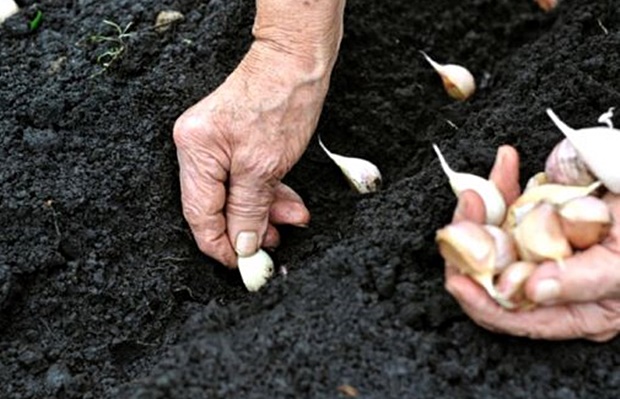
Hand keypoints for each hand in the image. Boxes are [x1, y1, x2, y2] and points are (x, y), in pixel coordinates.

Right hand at [173, 42, 332, 266]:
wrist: (297, 61)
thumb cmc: (282, 101)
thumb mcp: (265, 166)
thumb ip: (249, 210)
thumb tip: (242, 245)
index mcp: (195, 151)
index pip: (199, 215)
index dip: (221, 246)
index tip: (244, 265)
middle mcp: (197, 148)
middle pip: (216, 206)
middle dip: (248, 228)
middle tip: (275, 244)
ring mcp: (214, 144)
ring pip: (234, 194)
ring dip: (264, 211)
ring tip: (291, 220)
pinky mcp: (233, 142)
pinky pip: (244, 178)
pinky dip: (266, 193)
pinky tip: (288, 202)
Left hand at [444, 145, 619, 340]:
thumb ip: (582, 280)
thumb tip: (535, 291)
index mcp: (572, 310)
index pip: (512, 316)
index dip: (479, 302)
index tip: (457, 280)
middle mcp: (550, 282)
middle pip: (493, 270)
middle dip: (472, 239)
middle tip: (469, 207)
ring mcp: (544, 247)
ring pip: (496, 233)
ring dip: (484, 206)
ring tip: (480, 186)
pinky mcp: (544, 216)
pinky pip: (514, 203)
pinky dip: (506, 183)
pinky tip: (507, 162)